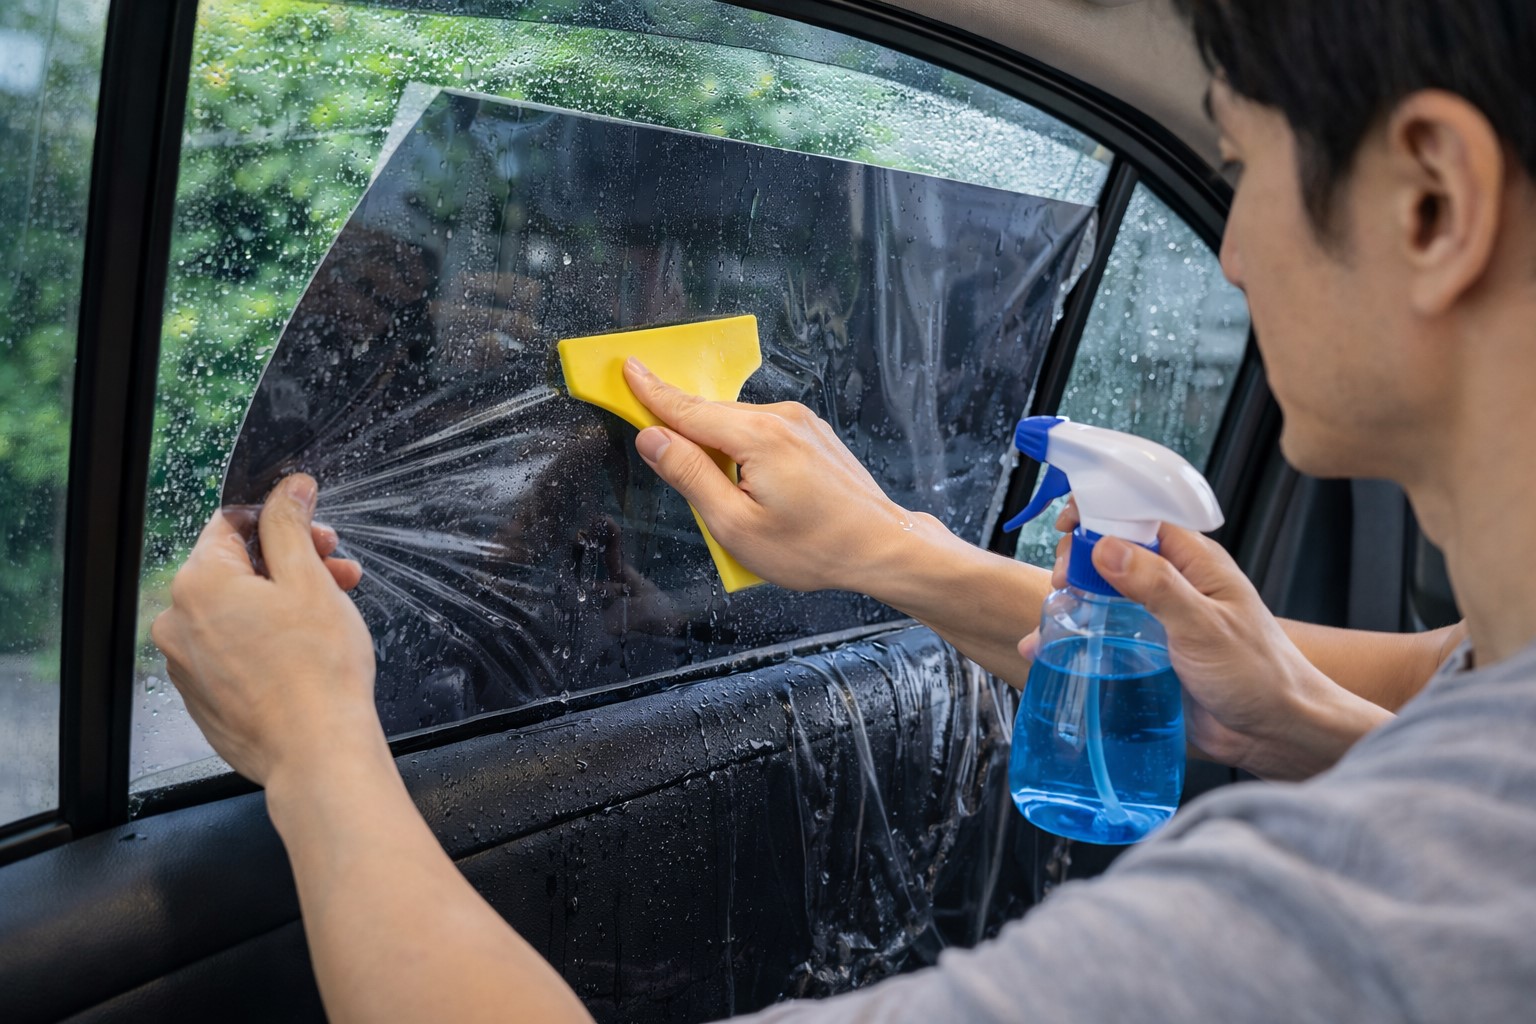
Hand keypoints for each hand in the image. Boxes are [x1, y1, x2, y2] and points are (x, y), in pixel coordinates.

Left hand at [151, 474, 384, 786]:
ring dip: (284, 603)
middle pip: (236, 569)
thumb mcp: (309, 579)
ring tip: (332, 615)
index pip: (230, 524)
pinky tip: (307, 653)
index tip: (317, 532)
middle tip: (337, 574)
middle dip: (291, 564)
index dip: (281, 522)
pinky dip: (267, 642)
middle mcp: (178, 622)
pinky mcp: (203, 697)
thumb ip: (290, 523)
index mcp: (198, 584)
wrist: (316, 751)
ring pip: (236, 612)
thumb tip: (287, 488)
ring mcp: (186, 664)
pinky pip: (233, 651)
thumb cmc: (317, 671)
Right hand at [622, 358, 917, 592]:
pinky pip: (762, 432)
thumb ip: (689, 476)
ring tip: (726, 499)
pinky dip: (743, 450)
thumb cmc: (813, 547)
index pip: (687, 409)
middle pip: (711, 416)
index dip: (651, 393)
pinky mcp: (812, 434)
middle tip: (660, 452)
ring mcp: (801, 422)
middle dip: (682, 431)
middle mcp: (781, 417)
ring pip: (737, 426)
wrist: (881, 547)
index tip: (628, 370)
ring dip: (718, 450)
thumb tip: (652, 438)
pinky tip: (750, 487)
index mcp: (757, 435)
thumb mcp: (735, 524)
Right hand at [1021, 505, 1390, 779]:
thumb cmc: (1258, 674)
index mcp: (1195, 560)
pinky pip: (1108, 629)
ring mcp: (1160, 616)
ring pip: (1106, 589)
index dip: (1100, 511)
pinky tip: (1056, 642)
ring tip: (1056, 611)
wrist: (1275, 733)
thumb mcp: (1203, 625)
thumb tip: (1106, 546)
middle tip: (1063, 581)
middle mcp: (1176, 581)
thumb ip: (1156, 584)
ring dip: (1076, 593)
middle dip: (1081, 556)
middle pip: (1115, 549)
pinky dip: (1080, 630)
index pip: (1140, 513)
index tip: (1068, 526)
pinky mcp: (1149, 650)